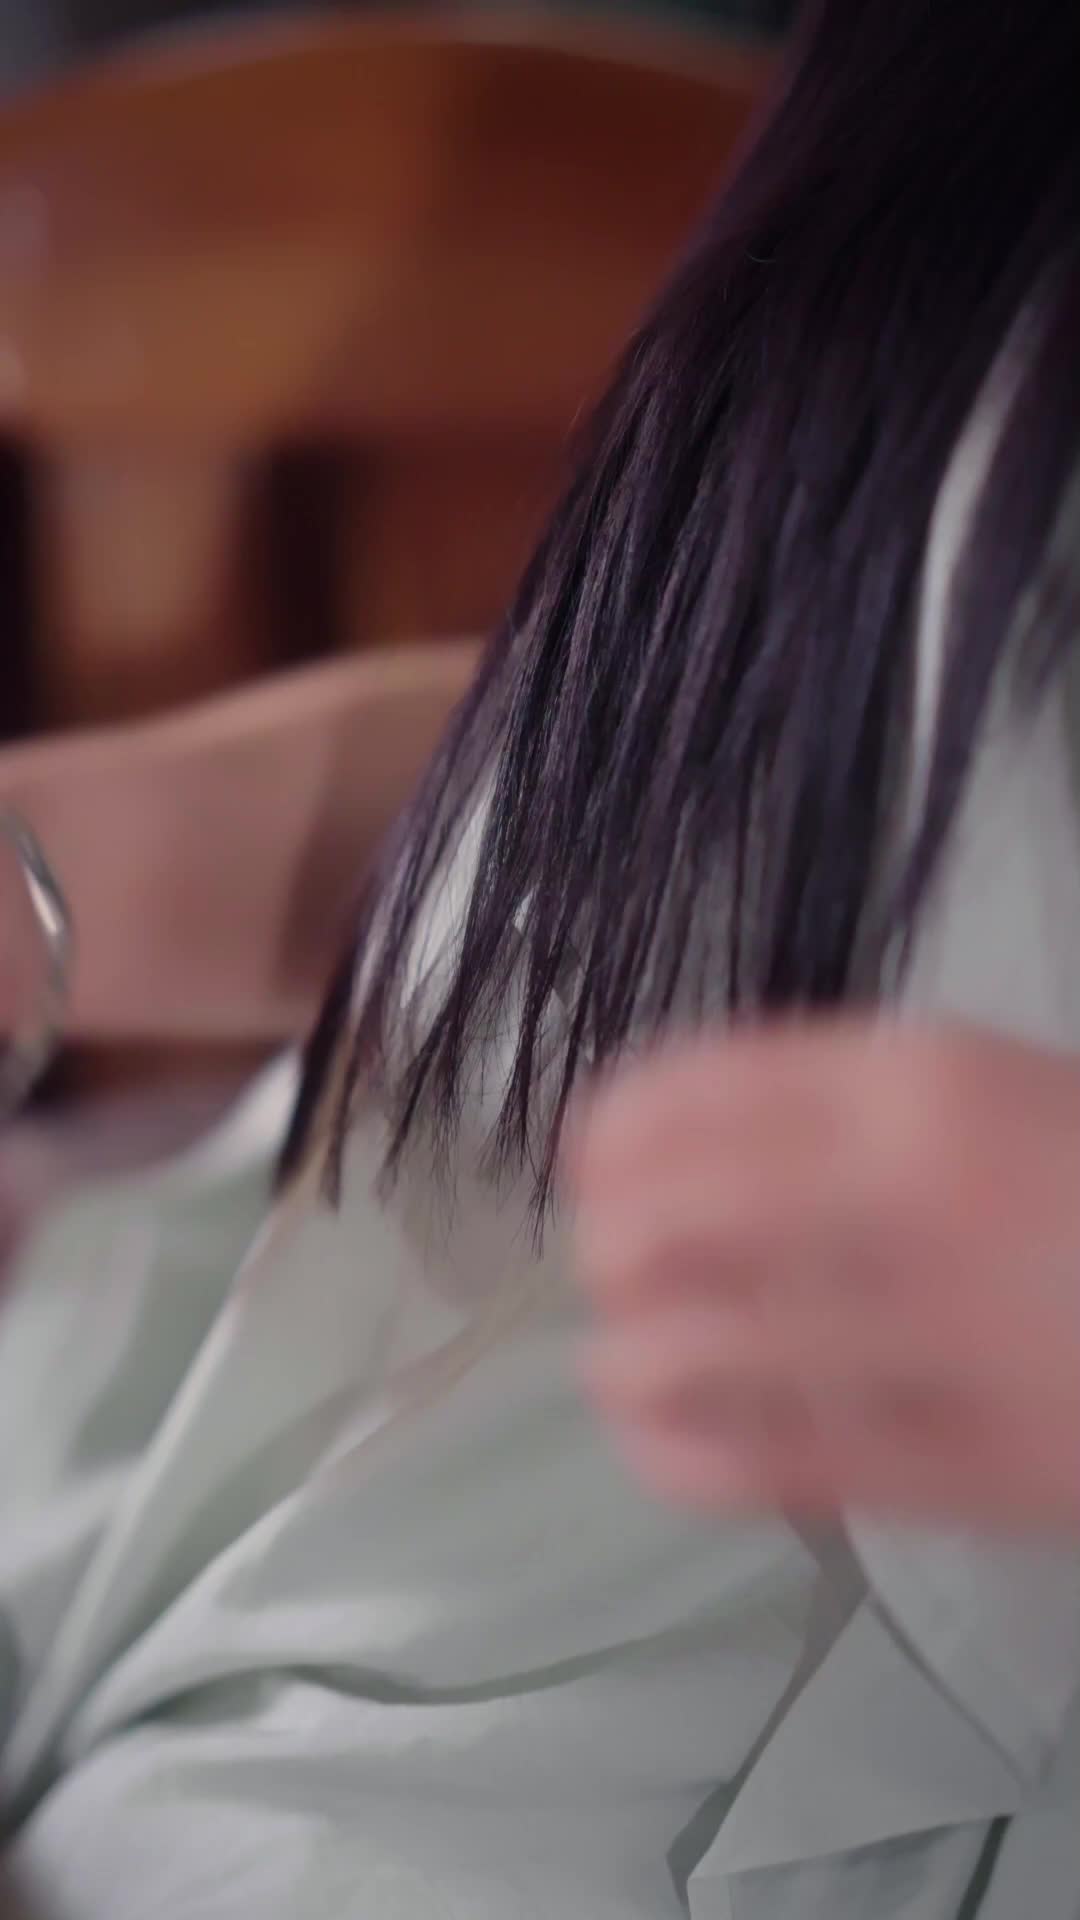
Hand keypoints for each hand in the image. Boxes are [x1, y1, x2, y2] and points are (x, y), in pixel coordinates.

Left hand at [568, 1021, 1079, 1531]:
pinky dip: (676, 1452)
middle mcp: (906, 1193)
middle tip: (617, 1271)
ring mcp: (930, 1335)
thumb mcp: (995, 1090)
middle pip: (659, 1223)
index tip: (589, 1167)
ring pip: (684, 1354)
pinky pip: (760, 1468)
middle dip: (609, 1251)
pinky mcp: (961, 1468)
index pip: (684, 1095)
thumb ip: (840, 1108)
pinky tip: (667, 1438)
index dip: (606, 1139)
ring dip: (625, 1358)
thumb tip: (664, 1149)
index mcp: (919, 1079)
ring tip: (628, 1358)